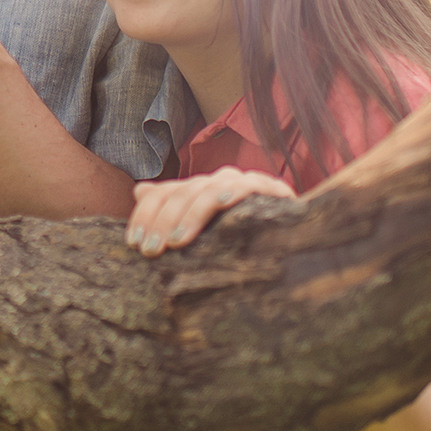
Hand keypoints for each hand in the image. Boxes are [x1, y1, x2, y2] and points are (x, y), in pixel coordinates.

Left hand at [126, 168, 294, 257]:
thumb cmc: (243, 238)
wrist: (297, 235)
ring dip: (188, 216)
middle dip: (160, 221)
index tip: (134, 243)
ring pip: (205, 191)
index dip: (145, 214)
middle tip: (149, 250)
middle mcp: (216, 181)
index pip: (163, 193)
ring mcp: (240, 182)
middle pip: (180, 193)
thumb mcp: (203, 229)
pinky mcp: (267, 188)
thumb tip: (138, 190)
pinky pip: (243, 187)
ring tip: (175, 242)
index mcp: (198, 189)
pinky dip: (228, 194)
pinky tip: (219, 205)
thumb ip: (172, 209)